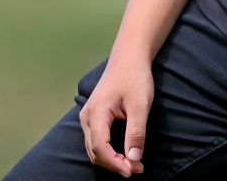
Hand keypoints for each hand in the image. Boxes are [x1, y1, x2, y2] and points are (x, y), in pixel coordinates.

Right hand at [79, 53, 153, 176]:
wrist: (130, 56)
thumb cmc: (135, 76)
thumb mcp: (140, 104)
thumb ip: (136, 132)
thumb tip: (134, 159)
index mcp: (96, 113)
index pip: (100, 148)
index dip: (115, 163)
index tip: (133, 171)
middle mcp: (87, 117)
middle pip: (95, 152)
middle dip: (114, 164)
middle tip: (137, 169)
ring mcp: (88, 116)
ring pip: (94, 148)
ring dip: (111, 159)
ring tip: (132, 163)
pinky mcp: (93, 116)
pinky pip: (96, 140)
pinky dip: (108, 151)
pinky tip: (123, 152)